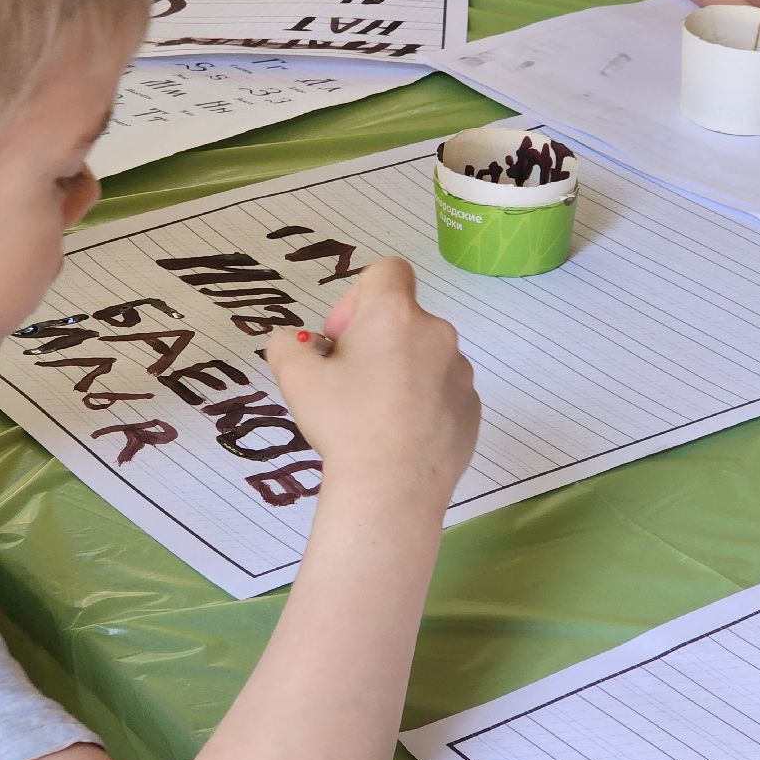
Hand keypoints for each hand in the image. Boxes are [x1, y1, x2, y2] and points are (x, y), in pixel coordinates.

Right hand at [266, 258, 479, 514]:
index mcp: (394, 313)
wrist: (392, 488)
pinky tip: (398, 438)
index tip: (341, 341)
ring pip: (423, 358)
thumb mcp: (295, 378)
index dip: (357, 297)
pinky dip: (421, 405)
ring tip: (373, 418)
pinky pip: (441, 393)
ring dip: (399, 374)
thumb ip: (287, 346)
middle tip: (347, 386)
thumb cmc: (344, 422)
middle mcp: (436, 332)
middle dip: (373, 343)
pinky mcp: (472, 410)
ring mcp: (461, 372)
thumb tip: (298, 345)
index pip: (387, 271)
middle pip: (401, 320)